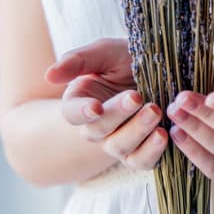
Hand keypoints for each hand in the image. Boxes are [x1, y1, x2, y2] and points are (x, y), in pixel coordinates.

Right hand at [45, 38, 167, 169]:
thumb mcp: (105, 51)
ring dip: (137, 131)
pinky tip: (164, 134)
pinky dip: (152, 151)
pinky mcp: (140, 152)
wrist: (161, 70)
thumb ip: (78, 60)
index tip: (96, 107)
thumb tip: (49, 75)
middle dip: (118, 114)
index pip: (71, 113)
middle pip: (98, 131)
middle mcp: (96, 126)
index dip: (82, 112)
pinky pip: (141, 161)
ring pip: (120, 147)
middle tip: (137, 97)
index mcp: (80, 102)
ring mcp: (117, 142)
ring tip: (155, 110)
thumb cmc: (126, 59)